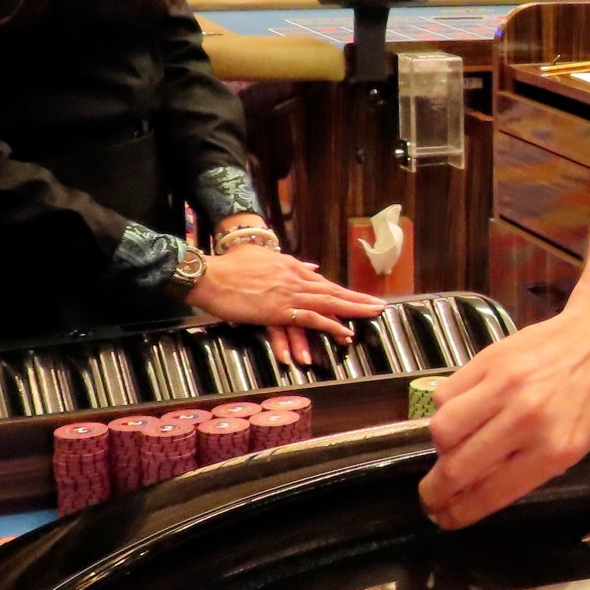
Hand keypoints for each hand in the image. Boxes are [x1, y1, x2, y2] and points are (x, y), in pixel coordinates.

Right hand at [189, 245, 385, 361]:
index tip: (360, 298)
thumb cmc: (229, 265)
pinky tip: (344, 331)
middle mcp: (295, 278)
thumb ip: (286, 262)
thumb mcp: (261, 257)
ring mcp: (288, 294)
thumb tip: (311, 266)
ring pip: (328, 302)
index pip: (323, 282)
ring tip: (373, 315)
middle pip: (332, 291)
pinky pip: (310, 318)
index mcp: (291, 267)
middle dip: (357, 300)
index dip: (343, 292)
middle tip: (379, 307)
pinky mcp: (279, 309)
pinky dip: (329, 324)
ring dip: (353, 309)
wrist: (210, 273)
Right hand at [419, 297, 589, 527]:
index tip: (445, 518)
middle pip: (457, 466)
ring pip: (442, 429)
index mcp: (555, 449)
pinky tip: (462, 413)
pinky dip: (446, 410)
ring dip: (441, 449)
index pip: (491, 492)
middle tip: (432, 496)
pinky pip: (447, 393)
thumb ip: (531, 467)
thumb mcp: (579, 444)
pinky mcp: (489, 359)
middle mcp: (526, 419)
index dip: (460, 512)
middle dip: (435, 491)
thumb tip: (480, 488)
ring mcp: (504, 386)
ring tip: (452, 451)